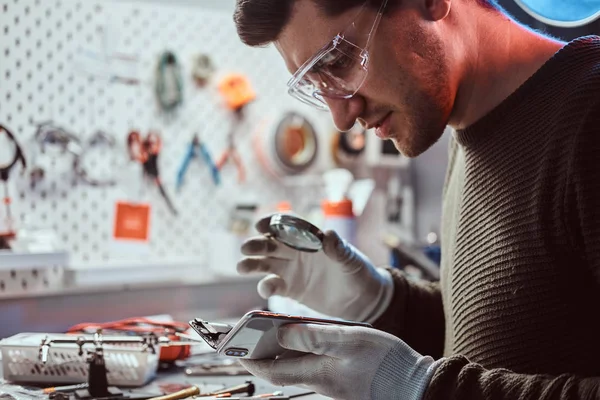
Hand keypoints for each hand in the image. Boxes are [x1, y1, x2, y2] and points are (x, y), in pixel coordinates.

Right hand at [237, 215, 393, 321]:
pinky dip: (266, 286)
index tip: (261, 225)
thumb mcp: (351, 260)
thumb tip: (329, 234)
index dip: (272, 223)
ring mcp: (291, 270)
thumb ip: (339, 249)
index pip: (287, 225)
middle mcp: (296, 251)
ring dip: (252, 264)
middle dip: (257, 244)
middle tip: (246, 248)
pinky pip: (274, 285)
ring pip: (265, 263)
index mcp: (309, 238)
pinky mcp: (291, 289)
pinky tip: (266, 288)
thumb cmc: (358, 272)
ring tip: (242, 267)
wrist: (361, 299)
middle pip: (271, 244)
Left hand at [239, 324, 440, 399]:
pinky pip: (313, 363)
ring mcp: (331, 381)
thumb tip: (281, 330)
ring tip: (269, 330)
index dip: (248, 358)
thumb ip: (315, 336)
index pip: (271, 369)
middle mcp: (319, 381)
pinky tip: (304, 336)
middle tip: (246, 335)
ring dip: (279, 350)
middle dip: (260, 353)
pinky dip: (301, 350)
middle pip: (280, 368)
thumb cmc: (385, 363)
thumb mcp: (349, 342)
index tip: (231, 346)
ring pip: (296, 365)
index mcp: (317, 373)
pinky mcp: (343, 377)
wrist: (415, 385)